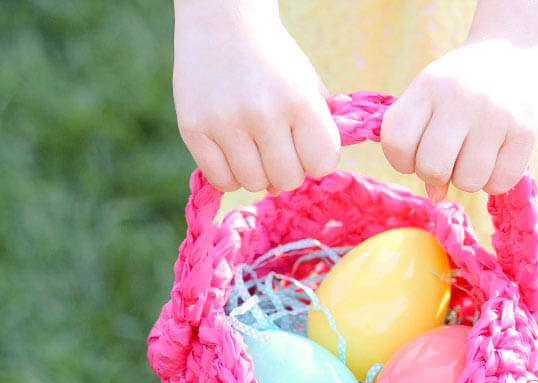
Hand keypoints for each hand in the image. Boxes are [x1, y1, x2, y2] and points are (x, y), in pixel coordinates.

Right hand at [173, 0, 340, 191]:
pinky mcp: (194, 129)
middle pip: (286, 180)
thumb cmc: (273, 60)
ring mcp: (225, 122)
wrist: (222, 20)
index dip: (315, 160)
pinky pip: (221, 181)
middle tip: (277, 148)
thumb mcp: (307, 84)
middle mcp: (262, 113)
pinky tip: (232, 152)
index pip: (321, 164)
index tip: (304, 145)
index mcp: (299, 100)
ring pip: (253, 184)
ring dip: (256, 173)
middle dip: (285, 170)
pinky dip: (230, 175)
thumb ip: (320, 128)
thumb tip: (312, 174)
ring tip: (253, 147)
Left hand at [380, 35, 537, 200]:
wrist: (518, 46)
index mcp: (429, 85)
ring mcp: (496, 114)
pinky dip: (495, 181)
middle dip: (437, 174)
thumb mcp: (434, 96)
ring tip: (476, 155)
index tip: (418, 151)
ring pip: (468, 182)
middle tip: (450, 158)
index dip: (403, 160)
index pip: (397, 143)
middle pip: (432, 168)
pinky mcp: (526, 131)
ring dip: (469, 179)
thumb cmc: (464, 84)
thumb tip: (436, 196)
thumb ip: (422, 142)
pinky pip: (500, 183)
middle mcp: (461, 97)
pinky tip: (498, 158)